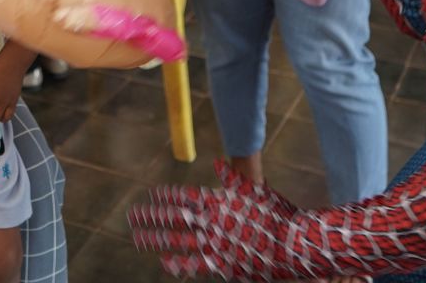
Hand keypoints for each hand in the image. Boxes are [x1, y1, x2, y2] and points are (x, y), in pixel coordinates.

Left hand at [130, 159, 308, 280]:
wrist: (292, 243)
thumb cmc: (275, 213)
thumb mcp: (254, 189)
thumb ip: (232, 176)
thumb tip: (217, 161)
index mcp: (216, 202)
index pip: (184, 197)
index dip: (166, 196)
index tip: (152, 195)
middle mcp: (210, 222)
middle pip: (174, 218)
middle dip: (152, 216)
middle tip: (133, 215)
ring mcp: (213, 244)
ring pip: (177, 240)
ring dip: (156, 238)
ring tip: (138, 237)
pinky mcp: (220, 263)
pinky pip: (194, 264)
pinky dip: (178, 263)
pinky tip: (164, 262)